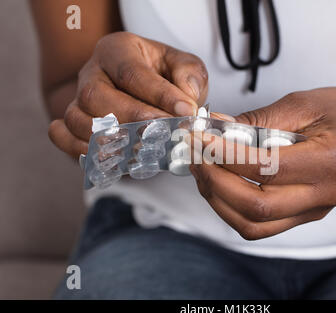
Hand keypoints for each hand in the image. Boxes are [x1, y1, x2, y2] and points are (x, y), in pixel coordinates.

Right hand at [49, 32, 208, 157]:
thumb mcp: (184, 66)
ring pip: (78, 119)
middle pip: (96, 96)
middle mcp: (92, 73)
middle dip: (134, 118)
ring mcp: (78, 99)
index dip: (159, 94)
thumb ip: (190, 75)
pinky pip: (63, 136)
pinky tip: (112, 157)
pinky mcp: (73, 124)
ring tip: (144, 148)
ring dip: (111, 139)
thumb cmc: (164, 75)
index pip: (131, 71)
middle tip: (166, 133)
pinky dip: (81, 150)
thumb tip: (186, 97)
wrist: (146, 91)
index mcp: (117, 50)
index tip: (186, 111)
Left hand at [190, 88, 335, 239]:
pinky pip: (258, 226)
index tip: (199, 137)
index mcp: (331, 160)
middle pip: (257, 207)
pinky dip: (229, 209)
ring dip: (217, 199)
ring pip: (252, 224)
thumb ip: (257, 119)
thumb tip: (213, 127)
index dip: (225, 155)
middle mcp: (323, 194)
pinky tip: (218, 183)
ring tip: (201, 168)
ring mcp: (313, 211)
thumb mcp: (303, 103)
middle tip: (194, 154)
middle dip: (214, 180)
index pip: (267, 167)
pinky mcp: (301, 217)